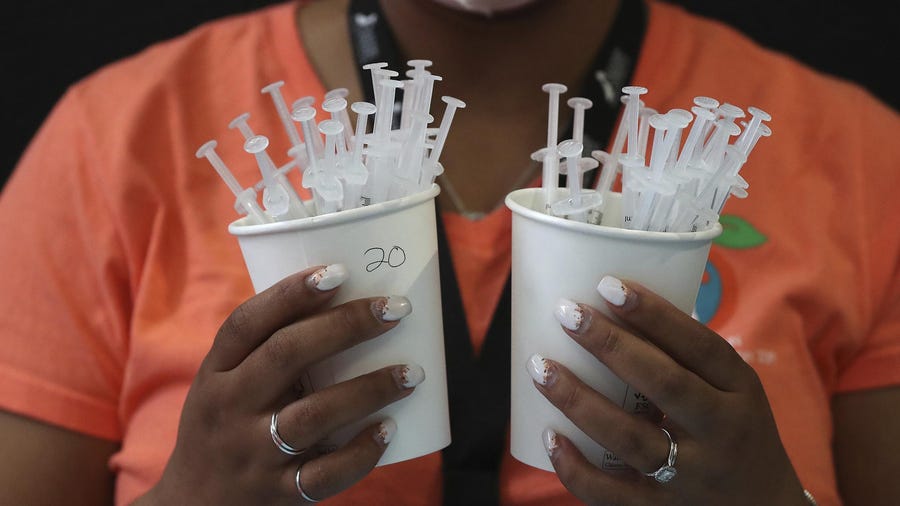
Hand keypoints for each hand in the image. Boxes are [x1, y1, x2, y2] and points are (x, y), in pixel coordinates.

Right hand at [137, 264, 422, 504]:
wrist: (194, 505)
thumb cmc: (225, 426)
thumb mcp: (225, 384)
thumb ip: (265, 350)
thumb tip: (346, 300)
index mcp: (217, 372)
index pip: (247, 323)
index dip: (290, 293)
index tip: (338, 272)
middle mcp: (229, 408)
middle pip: (287, 355)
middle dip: (346, 326)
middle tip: (395, 310)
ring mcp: (253, 453)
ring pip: (314, 414)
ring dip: (369, 389)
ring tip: (411, 373)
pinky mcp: (278, 492)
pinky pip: (324, 475)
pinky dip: (360, 453)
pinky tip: (389, 429)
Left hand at [531, 275, 806, 505]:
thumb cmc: (735, 432)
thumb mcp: (733, 391)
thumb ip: (686, 358)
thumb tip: (615, 305)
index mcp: (739, 390)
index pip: (699, 345)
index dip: (654, 314)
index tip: (608, 285)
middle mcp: (720, 432)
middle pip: (663, 384)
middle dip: (610, 345)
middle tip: (566, 314)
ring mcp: (690, 476)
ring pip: (630, 437)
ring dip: (579, 400)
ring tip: (540, 367)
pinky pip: (611, 493)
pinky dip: (575, 468)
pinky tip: (549, 436)